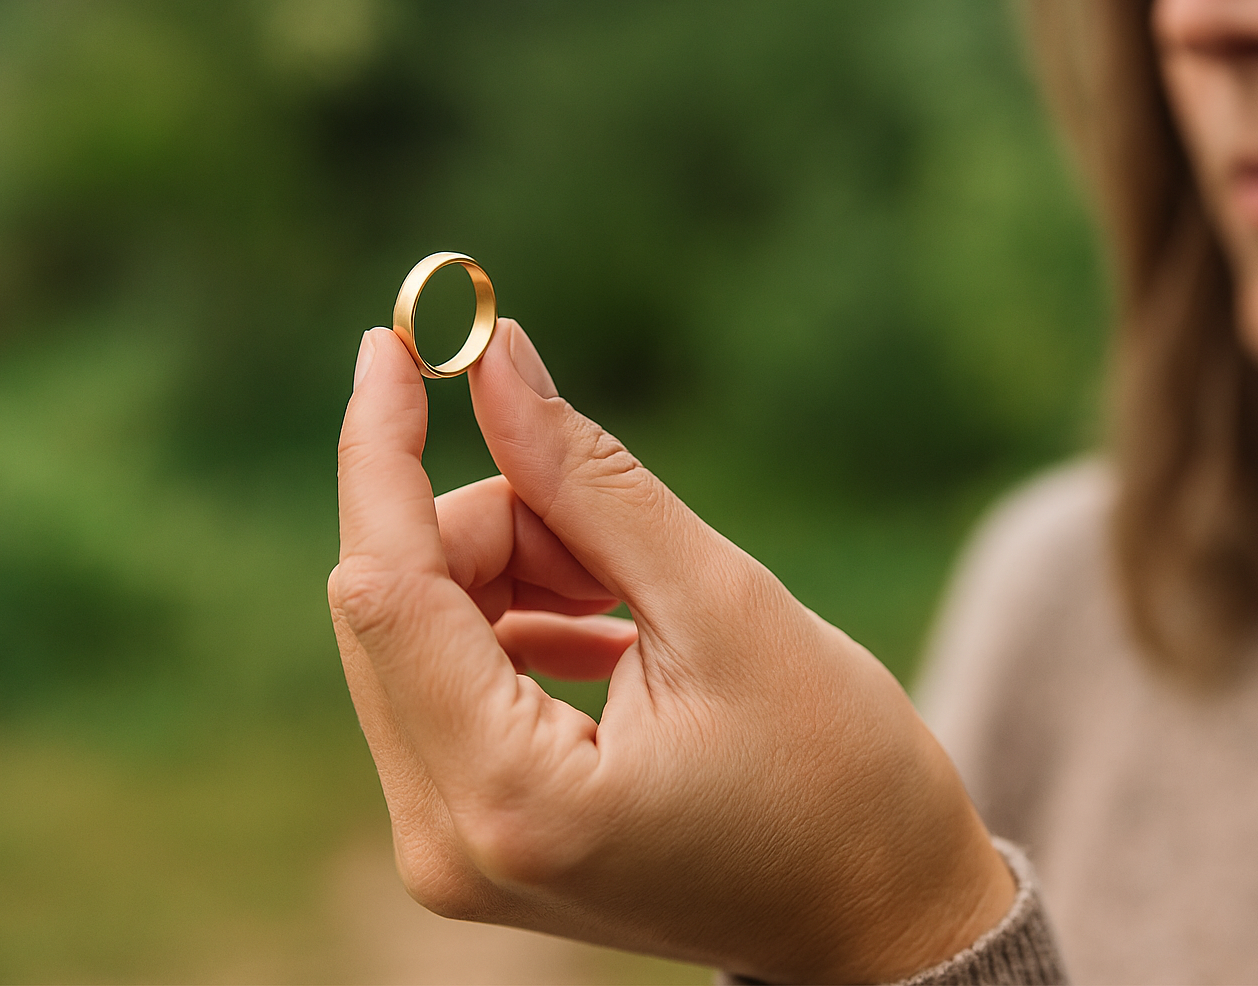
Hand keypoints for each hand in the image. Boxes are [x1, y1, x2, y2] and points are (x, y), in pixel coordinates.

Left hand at [328, 320, 1012, 983]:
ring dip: (513, 573)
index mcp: (513, 797)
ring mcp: (449, 851)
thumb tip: (493, 359)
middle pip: (396, 604)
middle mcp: (446, 843)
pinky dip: (514, 622)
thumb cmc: (838, 773)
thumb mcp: (722, 604)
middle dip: (494, 524)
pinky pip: (445, 682)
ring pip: (418, 634)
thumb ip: (590, 479)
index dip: (381, 450)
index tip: (397, 342)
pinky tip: (607, 629)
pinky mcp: (470, 838)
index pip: (383, 585)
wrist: (876, 915)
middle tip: (609, 527)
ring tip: (631, 595)